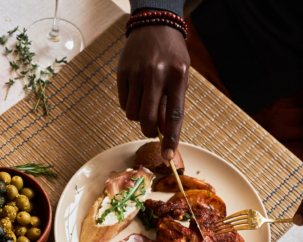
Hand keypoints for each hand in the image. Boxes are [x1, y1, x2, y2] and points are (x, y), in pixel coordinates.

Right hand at [117, 18, 189, 159]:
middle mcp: (156, 75)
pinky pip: (123, 104)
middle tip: (151, 130)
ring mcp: (137, 73)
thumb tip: (162, 131)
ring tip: (145, 103)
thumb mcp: (180, 75)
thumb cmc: (171, 55)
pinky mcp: (123, 73)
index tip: (167, 156)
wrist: (154, 25)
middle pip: (148, 118)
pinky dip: (129, 106)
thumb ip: (172, 102)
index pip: (175, 115)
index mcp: (177, 76)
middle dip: (148, 131)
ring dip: (138, 117)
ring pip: (132, 114)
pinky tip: (136, 93)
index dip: (171, 138)